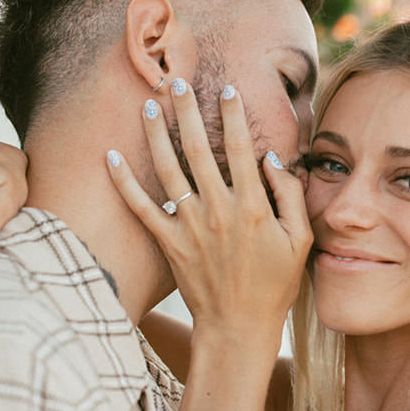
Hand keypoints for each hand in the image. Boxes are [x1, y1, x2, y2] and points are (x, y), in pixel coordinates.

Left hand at [105, 82, 311, 350]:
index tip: (227, 89)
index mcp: (253, 208)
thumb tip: (272, 160)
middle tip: (178, 81)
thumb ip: (289, 197)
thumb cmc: (274, 286)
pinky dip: (123, 183)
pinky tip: (109, 157)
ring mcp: (190, 227)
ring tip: (148, 104)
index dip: (234, 116)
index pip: (241, 149)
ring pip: (167, 170)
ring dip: (156, 134)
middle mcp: (218, 211)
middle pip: (198, 149)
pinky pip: (141, 208)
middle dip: (188, 111)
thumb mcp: (299, 242)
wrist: (238, 329)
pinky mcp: (168, 244)